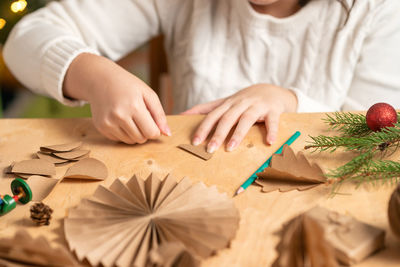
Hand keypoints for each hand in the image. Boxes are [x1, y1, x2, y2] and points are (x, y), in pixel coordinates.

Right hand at [63, 53, 169, 143]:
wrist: (100, 79)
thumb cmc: (128, 85)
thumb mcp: (148, 94)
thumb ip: (160, 115)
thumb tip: (167, 134)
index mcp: (134, 106)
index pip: (151, 133)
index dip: (155, 130)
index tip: (153, 122)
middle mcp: (119, 116)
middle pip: (141, 139)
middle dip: (145, 132)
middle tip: (141, 118)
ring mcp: (108, 122)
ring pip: (130, 141)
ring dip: (134, 133)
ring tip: (131, 118)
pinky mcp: (101, 127)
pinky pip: (119, 140)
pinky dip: (123, 133)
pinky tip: (120, 119)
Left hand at [182, 84, 297, 151]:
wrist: (272, 90)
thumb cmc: (245, 101)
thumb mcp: (225, 103)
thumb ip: (205, 109)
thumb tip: (181, 115)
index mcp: (228, 104)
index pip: (213, 116)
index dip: (203, 128)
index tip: (195, 142)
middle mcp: (241, 104)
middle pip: (227, 118)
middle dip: (218, 134)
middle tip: (210, 150)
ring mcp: (257, 106)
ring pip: (246, 119)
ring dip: (238, 134)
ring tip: (231, 148)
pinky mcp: (273, 110)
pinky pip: (272, 121)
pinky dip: (271, 131)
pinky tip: (269, 142)